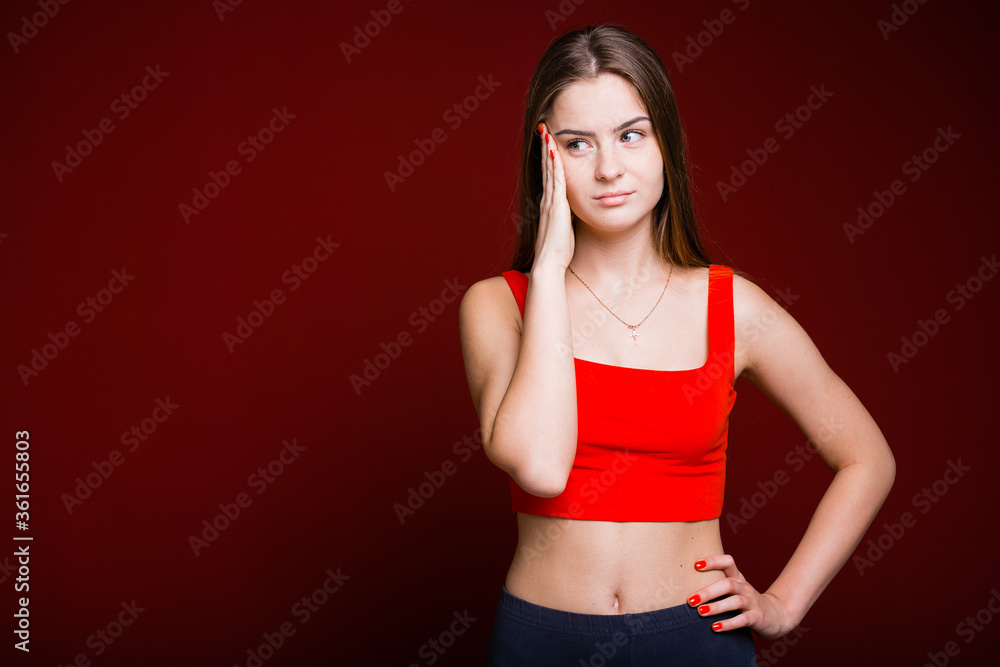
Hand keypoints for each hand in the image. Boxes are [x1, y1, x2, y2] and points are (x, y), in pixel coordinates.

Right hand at [533, 122, 574, 271]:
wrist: (549, 264)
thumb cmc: (558, 252)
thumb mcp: (565, 230)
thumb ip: (567, 219)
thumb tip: (573, 214)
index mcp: (549, 205)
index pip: (549, 176)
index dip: (547, 159)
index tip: (548, 142)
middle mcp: (547, 200)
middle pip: (546, 168)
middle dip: (544, 147)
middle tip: (543, 128)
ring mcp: (550, 202)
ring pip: (549, 170)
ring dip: (547, 150)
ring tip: (546, 132)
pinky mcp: (556, 206)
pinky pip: (556, 180)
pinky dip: (554, 164)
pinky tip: (554, 150)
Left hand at [687, 554, 798, 639]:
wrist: (776, 615)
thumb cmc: (746, 601)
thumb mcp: (734, 590)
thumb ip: (716, 586)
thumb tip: (685, 590)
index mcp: (738, 578)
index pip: (728, 562)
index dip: (713, 561)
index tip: (695, 565)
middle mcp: (745, 588)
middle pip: (728, 584)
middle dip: (708, 591)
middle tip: (690, 600)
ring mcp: (752, 602)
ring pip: (735, 601)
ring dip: (716, 607)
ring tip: (701, 612)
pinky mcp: (757, 617)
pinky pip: (742, 620)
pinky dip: (728, 623)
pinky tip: (715, 627)